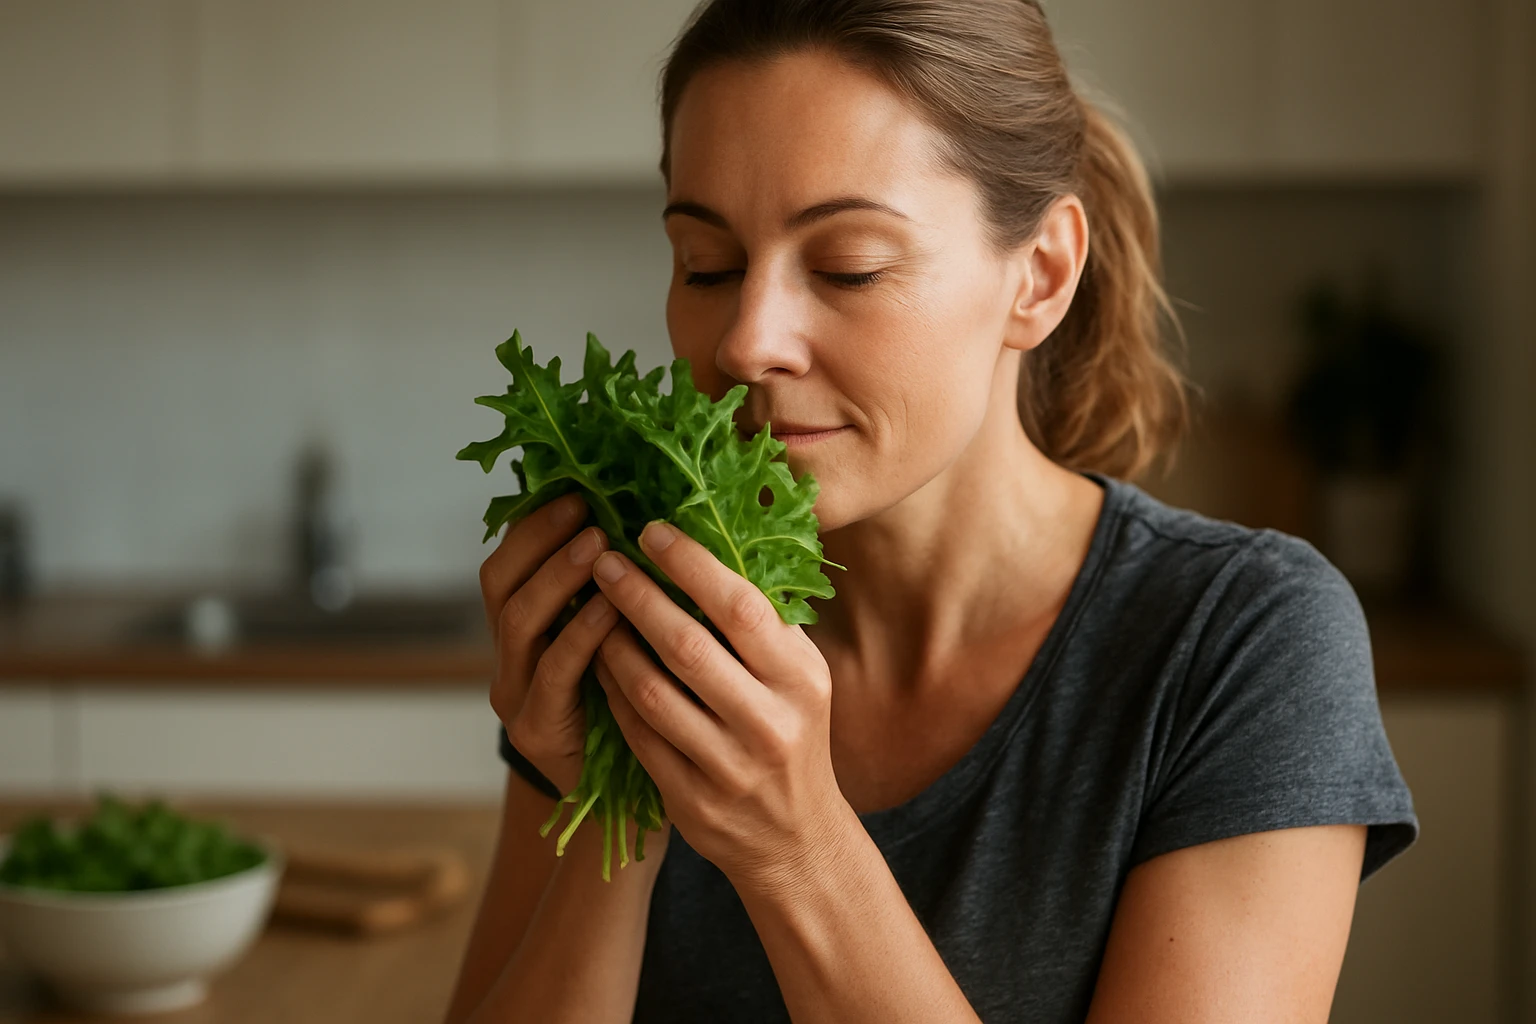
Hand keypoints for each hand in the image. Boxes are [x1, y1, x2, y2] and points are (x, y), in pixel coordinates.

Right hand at [477, 493, 619, 796]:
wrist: (627, 806)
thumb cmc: (637, 709)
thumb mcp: (624, 642)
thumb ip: (624, 593)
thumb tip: (655, 521)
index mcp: (528, 627)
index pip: (513, 557)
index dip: (537, 519)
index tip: (577, 483)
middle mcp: (510, 655)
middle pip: (500, 581)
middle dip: (540, 537)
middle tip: (585, 506)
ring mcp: (516, 694)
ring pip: (517, 621)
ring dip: (557, 577)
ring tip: (597, 546)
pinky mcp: (537, 730)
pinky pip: (553, 672)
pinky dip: (580, 633)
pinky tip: (610, 609)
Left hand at [588, 520, 848, 890]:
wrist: (797, 840)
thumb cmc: (794, 734)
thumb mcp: (802, 676)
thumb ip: (766, 621)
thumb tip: (718, 537)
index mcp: (801, 679)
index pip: (741, 607)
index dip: (692, 565)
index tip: (651, 531)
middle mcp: (770, 722)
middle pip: (688, 646)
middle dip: (638, 597)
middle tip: (604, 560)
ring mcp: (729, 767)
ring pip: (653, 692)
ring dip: (613, 644)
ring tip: (591, 607)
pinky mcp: (692, 800)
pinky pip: (638, 734)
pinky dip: (613, 692)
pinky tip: (598, 661)